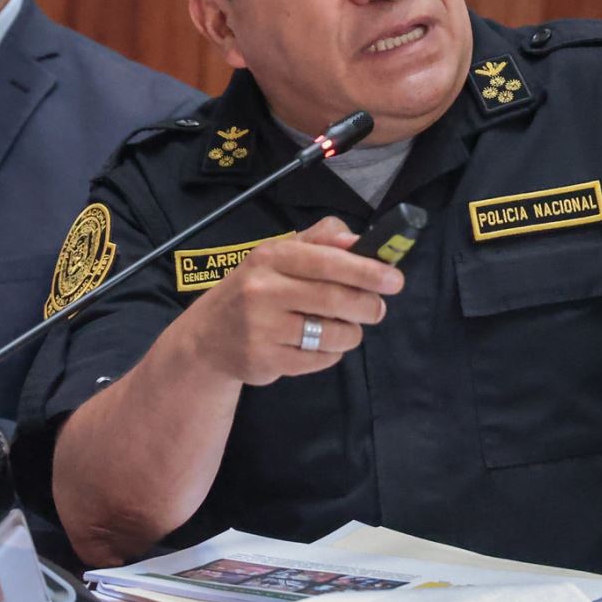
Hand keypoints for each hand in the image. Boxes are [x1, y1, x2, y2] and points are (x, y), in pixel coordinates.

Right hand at [165, 216, 403, 387]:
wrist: (206, 338)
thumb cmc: (255, 289)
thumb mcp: (278, 255)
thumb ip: (320, 241)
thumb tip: (359, 240)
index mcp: (269, 257)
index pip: (327, 262)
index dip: (366, 271)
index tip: (395, 280)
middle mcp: (262, 291)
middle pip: (334, 299)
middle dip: (367, 306)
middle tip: (377, 309)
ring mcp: (261, 329)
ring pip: (331, 334)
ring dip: (351, 333)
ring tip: (346, 327)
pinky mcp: (263, 361)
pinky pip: (319, 360)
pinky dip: (331, 353)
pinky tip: (319, 344)